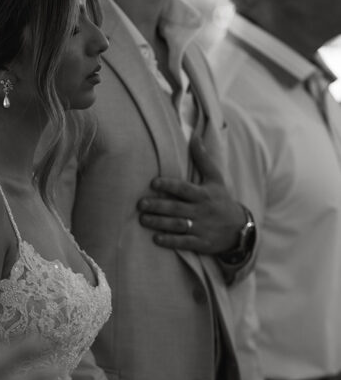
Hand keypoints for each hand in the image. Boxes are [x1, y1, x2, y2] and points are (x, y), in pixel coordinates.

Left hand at [137, 134, 244, 254]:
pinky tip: (156, 239)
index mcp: (203, 194)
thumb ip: (203, 159)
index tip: (153, 183)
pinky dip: (171, 241)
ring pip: (178, 225)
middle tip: (140, 204)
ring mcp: (202, 228)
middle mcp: (202, 211)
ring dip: (160, 223)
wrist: (240, 229)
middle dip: (158, 206)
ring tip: (142, 219)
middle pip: (177, 208)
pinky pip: (184, 242)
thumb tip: (194, 136)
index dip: (169, 186)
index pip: (184, 189)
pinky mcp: (202, 243)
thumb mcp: (216, 179)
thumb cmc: (221, 200)